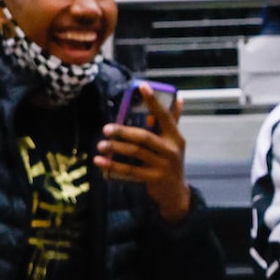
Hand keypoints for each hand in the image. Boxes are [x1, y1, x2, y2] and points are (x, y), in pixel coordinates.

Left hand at [96, 86, 191, 222]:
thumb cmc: (170, 163)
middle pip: (145, 137)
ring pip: (136, 153)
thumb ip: (173, 122)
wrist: (175, 193)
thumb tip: (178, 99)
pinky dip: (114, 165)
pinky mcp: (154, 179)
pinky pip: (131, 170)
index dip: (153, 101)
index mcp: (175, 138)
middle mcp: (171, 150)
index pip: (165, 116)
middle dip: (124, 131)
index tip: (142, 86)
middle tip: (106, 129)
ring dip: (116, 148)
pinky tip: (100, 161)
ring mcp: (163, 165)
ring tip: (101, 145)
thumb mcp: (174, 143)